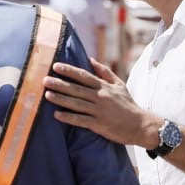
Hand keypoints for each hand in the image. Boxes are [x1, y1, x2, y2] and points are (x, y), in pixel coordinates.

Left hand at [43, 59, 157, 148]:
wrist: (140, 125)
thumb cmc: (128, 104)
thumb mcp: (119, 85)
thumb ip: (104, 72)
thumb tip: (91, 59)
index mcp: (104, 87)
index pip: (84, 76)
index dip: (69, 71)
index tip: (56, 66)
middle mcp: (100, 97)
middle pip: (77, 89)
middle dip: (60, 84)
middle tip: (45, 80)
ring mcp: (99, 111)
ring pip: (76, 104)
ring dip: (61, 99)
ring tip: (47, 95)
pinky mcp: (99, 124)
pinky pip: (81, 120)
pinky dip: (69, 118)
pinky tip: (57, 115)